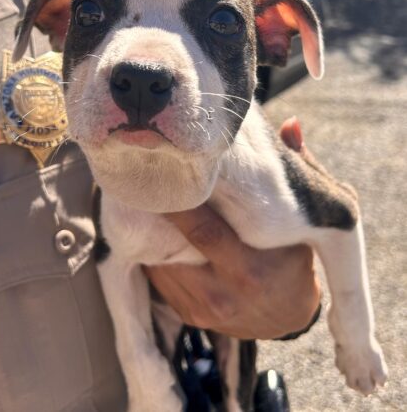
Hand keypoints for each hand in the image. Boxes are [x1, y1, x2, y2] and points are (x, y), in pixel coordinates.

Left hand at [144, 117, 320, 339]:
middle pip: (175, 243)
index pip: (204, 230)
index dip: (180, 200)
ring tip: (140, 195)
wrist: (287, 320)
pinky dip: (153, 252)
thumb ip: (298, 173)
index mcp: (251, 270)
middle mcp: (223, 294)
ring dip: (149, 229)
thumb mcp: (303, 224)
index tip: (165, 170)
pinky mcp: (188, 315)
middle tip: (143, 175)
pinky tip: (149, 227)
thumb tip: (290, 123)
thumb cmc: (294, 261)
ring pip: (160, 261)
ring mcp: (202, 308)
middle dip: (157, 208)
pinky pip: (160, 278)